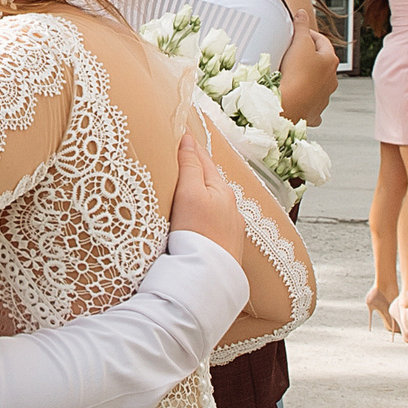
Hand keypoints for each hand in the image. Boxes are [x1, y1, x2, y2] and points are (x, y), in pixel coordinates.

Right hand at [165, 128, 243, 266]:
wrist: (208, 277)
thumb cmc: (198, 234)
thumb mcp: (190, 194)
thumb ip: (190, 166)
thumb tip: (188, 138)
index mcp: (222, 189)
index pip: (204, 158)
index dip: (189, 144)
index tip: (176, 130)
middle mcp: (230, 205)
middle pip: (209, 178)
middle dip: (195, 165)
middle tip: (176, 153)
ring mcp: (230, 226)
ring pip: (212, 199)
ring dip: (199, 189)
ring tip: (182, 184)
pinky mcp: (224, 243)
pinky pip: (212, 218)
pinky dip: (202, 209)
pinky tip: (194, 216)